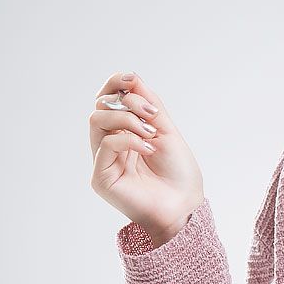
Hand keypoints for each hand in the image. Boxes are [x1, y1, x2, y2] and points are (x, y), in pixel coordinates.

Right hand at [88, 71, 203, 239]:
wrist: (185, 205)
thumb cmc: (178, 173)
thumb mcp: (166, 130)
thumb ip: (148, 105)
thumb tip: (131, 79)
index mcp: (123, 132)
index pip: (107, 100)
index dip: (114, 84)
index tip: (131, 79)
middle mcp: (109, 145)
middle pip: (100, 107)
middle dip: (127, 102)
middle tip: (151, 115)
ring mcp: (103, 161)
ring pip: (97, 120)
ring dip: (127, 118)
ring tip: (150, 133)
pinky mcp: (101, 177)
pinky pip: (106, 144)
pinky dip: (129, 139)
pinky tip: (148, 149)